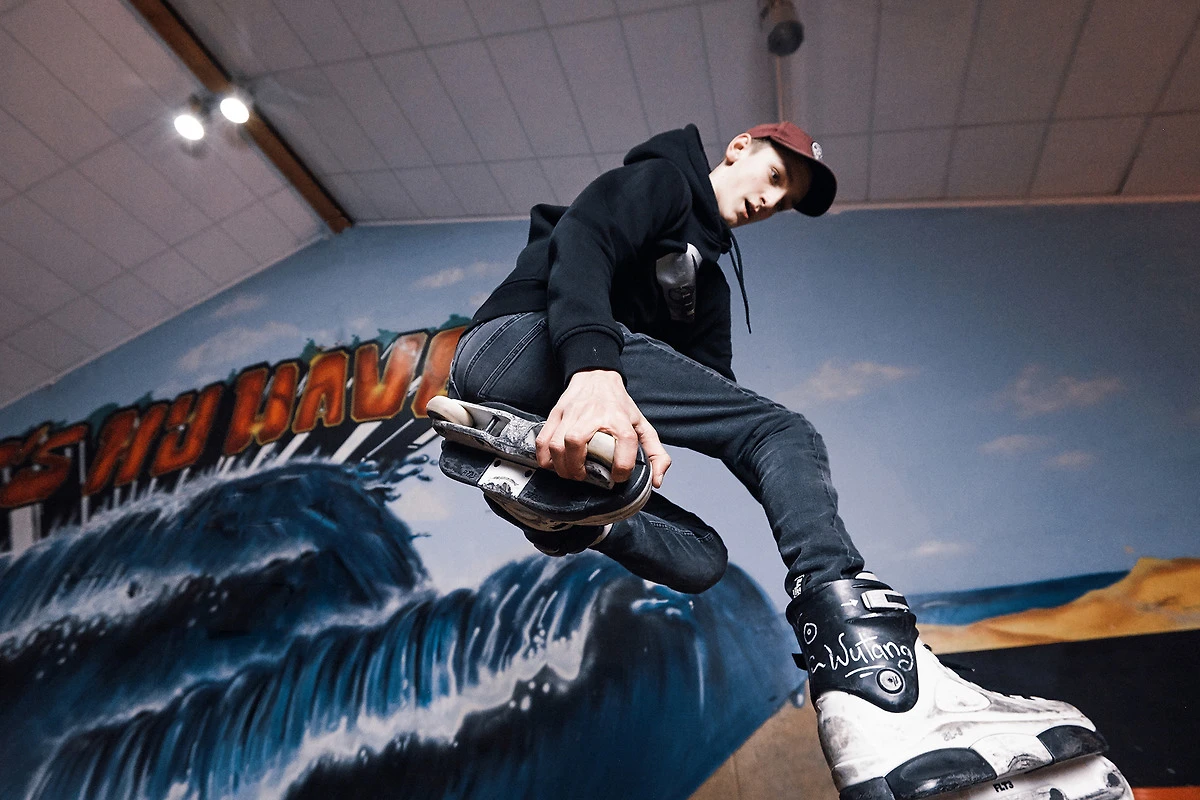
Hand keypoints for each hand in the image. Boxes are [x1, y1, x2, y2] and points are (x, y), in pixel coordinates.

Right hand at [536, 369, 669, 487]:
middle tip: (584, 476)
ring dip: (561, 466)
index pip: (623, 443)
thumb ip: (656, 453)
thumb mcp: (642, 425)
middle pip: (576, 444)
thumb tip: (657, 480)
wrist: (597, 376)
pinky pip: (543, 440)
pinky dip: (544, 457)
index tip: (618, 477)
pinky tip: (554, 464)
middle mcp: (593, 415)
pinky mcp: (556, 415)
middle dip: (577, 469)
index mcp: (619, 418)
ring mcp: (571, 414)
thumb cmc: (618, 404)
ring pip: (556, 444)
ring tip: (571, 472)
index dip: (622, 467)